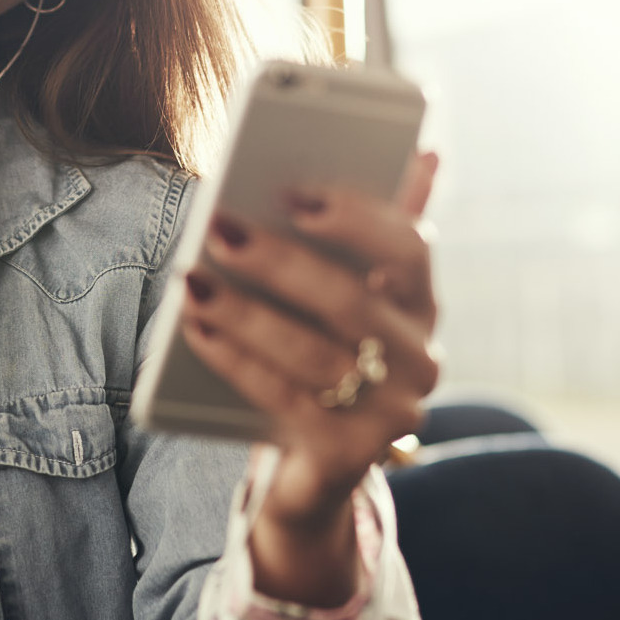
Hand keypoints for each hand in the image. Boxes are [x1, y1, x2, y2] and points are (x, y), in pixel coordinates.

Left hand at [181, 152, 439, 601]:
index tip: (295, 194)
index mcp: (421, 305)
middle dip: (281, 262)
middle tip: (220, 229)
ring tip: (194, 280)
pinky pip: (287, 401)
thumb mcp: (347, 292)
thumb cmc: (323, 353)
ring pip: (315, 355)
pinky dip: (236, 361)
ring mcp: (392, 413)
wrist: (314, 466)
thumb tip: (425, 153)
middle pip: (352, 302)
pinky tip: (197, 329)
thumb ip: (369, 228)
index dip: (356, 219)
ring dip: (247, 313)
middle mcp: (420, 359)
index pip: (409, 249)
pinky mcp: (351, 455)